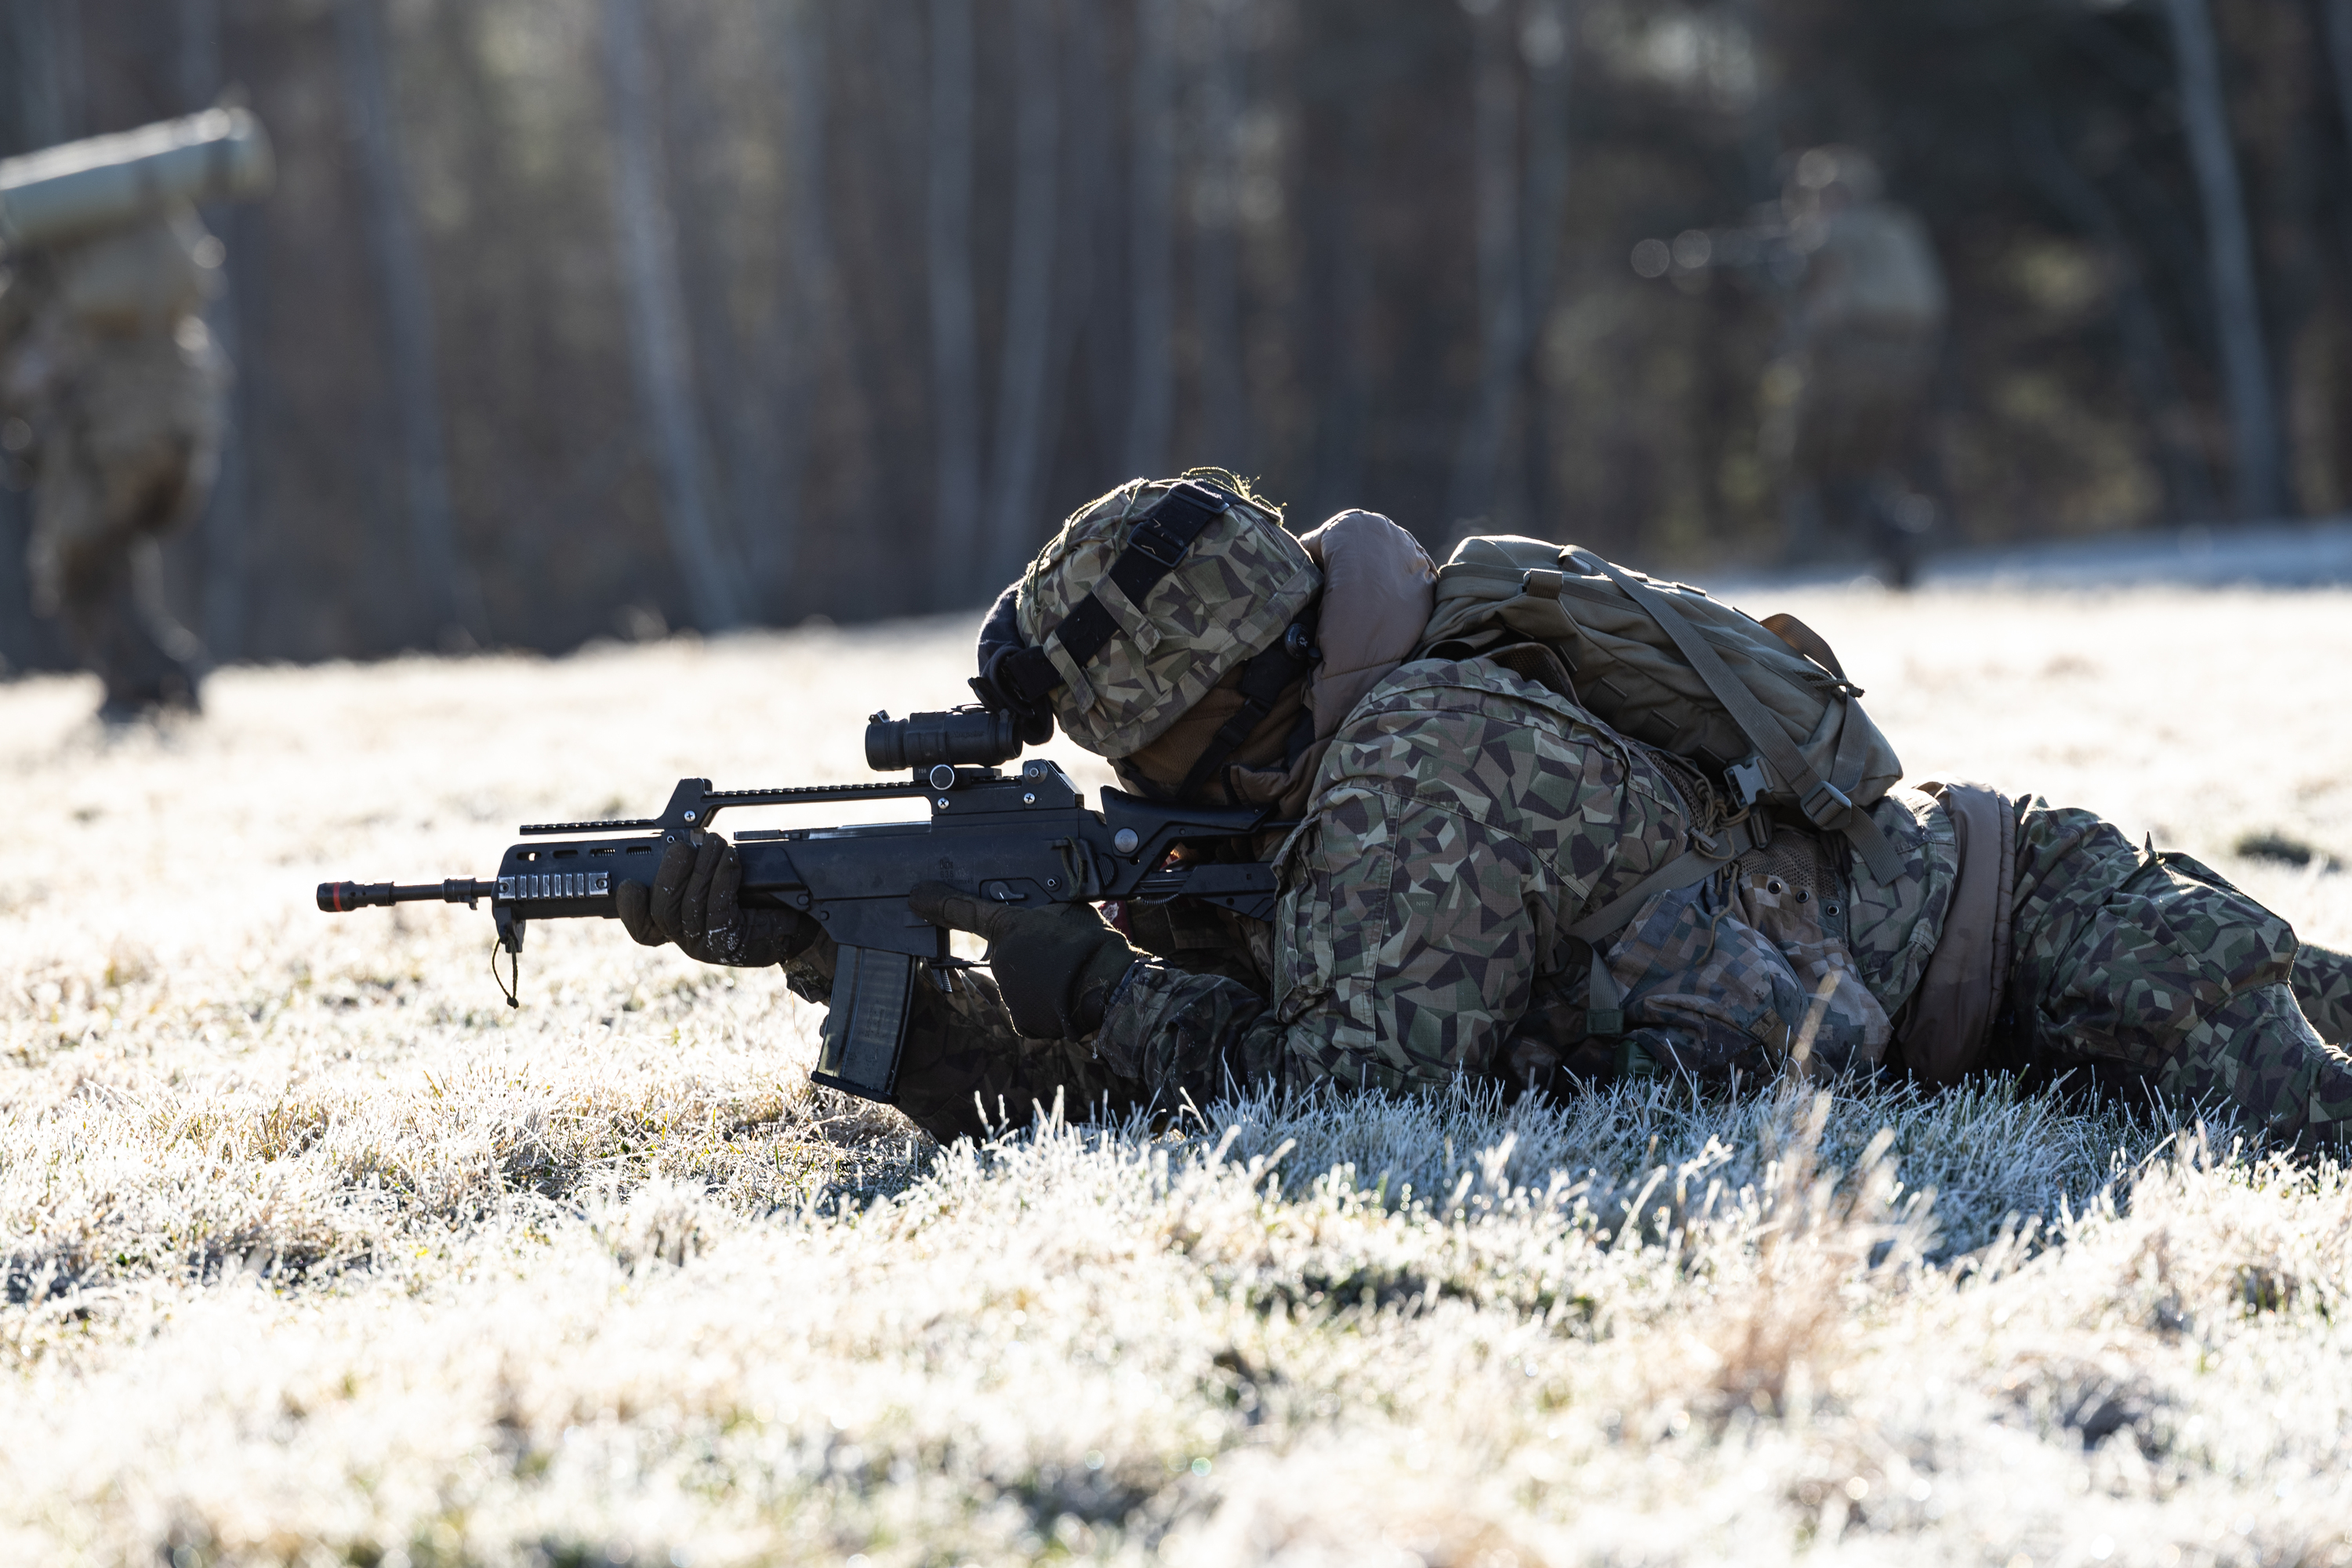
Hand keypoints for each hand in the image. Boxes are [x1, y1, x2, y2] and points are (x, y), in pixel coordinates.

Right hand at [615, 833, 816, 966]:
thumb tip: (685, 837)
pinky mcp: (730, 943)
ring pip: (688, 907)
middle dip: (670, 872)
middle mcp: (686, 939)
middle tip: (685, 846)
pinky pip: (717, 909)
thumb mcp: (720, 877)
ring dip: (701, 868)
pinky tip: (730, 861)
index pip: (642, 927)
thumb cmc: (757, 896)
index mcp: (677, 925)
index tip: (631, 883)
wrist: (795, 921)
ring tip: (716, 844)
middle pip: (661, 911)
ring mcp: (707, 945)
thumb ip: (695, 866)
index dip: (630, 908)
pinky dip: (722, 879)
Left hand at [908, 881, 1138, 1038]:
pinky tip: (1067, 999)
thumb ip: (1044, 911)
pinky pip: (1031, 1010)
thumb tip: (1043, 911)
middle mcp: (1002, 959)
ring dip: (1042, 983)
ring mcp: (1008, 992)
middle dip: (1033, 957)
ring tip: (1073, 978)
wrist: (1109, 986)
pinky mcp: (1021, 1020)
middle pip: (1011, 956)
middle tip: (1065, 956)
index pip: (967, 911)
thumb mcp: (1070, 908)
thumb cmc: (1092, 943)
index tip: (917, 897)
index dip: (940, 904)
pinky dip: (1047, 1007)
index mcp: (1011, 926)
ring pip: (1022, 985)